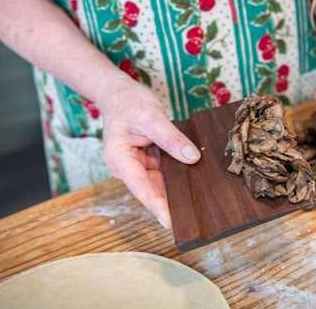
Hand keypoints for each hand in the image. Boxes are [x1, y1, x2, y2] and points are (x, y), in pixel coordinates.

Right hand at [96, 75, 200, 228]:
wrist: (118, 93)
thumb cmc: (129, 102)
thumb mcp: (152, 117)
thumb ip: (172, 138)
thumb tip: (192, 158)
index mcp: (119, 157)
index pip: (140, 187)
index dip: (156, 205)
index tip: (169, 222)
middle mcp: (125, 166)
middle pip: (150, 188)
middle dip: (170, 200)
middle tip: (192, 214)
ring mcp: (136, 164)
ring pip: (158, 182)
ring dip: (175, 187)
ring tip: (196, 199)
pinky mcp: (145, 160)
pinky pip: (162, 172)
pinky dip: (175, 174)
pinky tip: (191, 179)